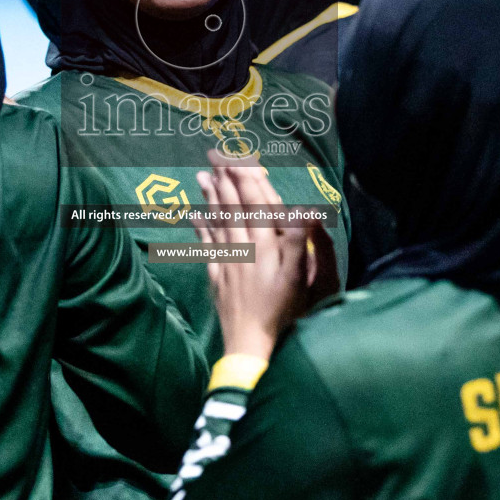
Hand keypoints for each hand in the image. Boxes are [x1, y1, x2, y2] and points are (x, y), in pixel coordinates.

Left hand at [197, 151, 309, 360]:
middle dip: (225, 179)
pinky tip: (194, 216)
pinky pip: (207, 246)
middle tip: (215, 155)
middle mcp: (243, 248)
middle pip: (233, 207)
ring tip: (203, 176)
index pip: (255, 203)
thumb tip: (305, 208)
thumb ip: (299, 241)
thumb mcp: (298, 277)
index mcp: (265, 245)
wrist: (251, 344)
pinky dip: (201, 228)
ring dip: (211, 198)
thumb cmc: (281, 312)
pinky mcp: (218, 277)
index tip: (238, 156)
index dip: (246, 178)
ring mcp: (228, 262)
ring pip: (217, 222)